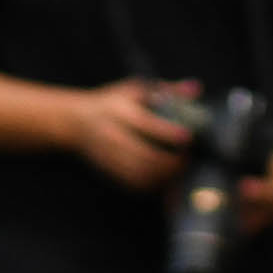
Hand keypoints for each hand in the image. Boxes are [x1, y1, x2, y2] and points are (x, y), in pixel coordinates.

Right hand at [60, 84, 199, 192]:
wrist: (76, 122)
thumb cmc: (112, 102)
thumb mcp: (136, 89)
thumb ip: (167, 89)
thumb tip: (196, 88)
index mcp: (119, 111)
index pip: (145, 123)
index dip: (168, 132)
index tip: (188, 137)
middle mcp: (111, 135)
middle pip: (143, 154)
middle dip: (169, 161)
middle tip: (187, 158)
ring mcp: (108, 156)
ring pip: (138, 173)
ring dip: (161, 176)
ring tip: (178, 170)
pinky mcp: (107, 171)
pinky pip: (131, 183)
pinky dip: (150, 185)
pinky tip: (163, 179)